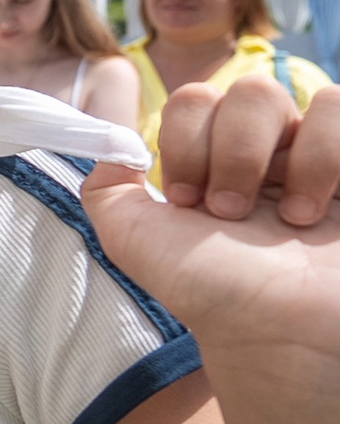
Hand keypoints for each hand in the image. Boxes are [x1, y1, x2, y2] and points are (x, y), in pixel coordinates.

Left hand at [84, 77, 339, 360]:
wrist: (276, 333)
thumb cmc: (210, 290)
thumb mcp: (132, 237)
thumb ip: (107, 184)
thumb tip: (108, 139)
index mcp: (216, 160)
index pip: (195, 100)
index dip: (186, 142)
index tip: (185, 201)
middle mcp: (269, 152)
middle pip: (248, 90)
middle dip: (233, 154)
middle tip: (231, 213)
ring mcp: (317, 157)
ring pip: (297, 98)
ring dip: (284, 161)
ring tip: (287, 219)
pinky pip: (339, 106)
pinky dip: (327, 156)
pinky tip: (321, 210)